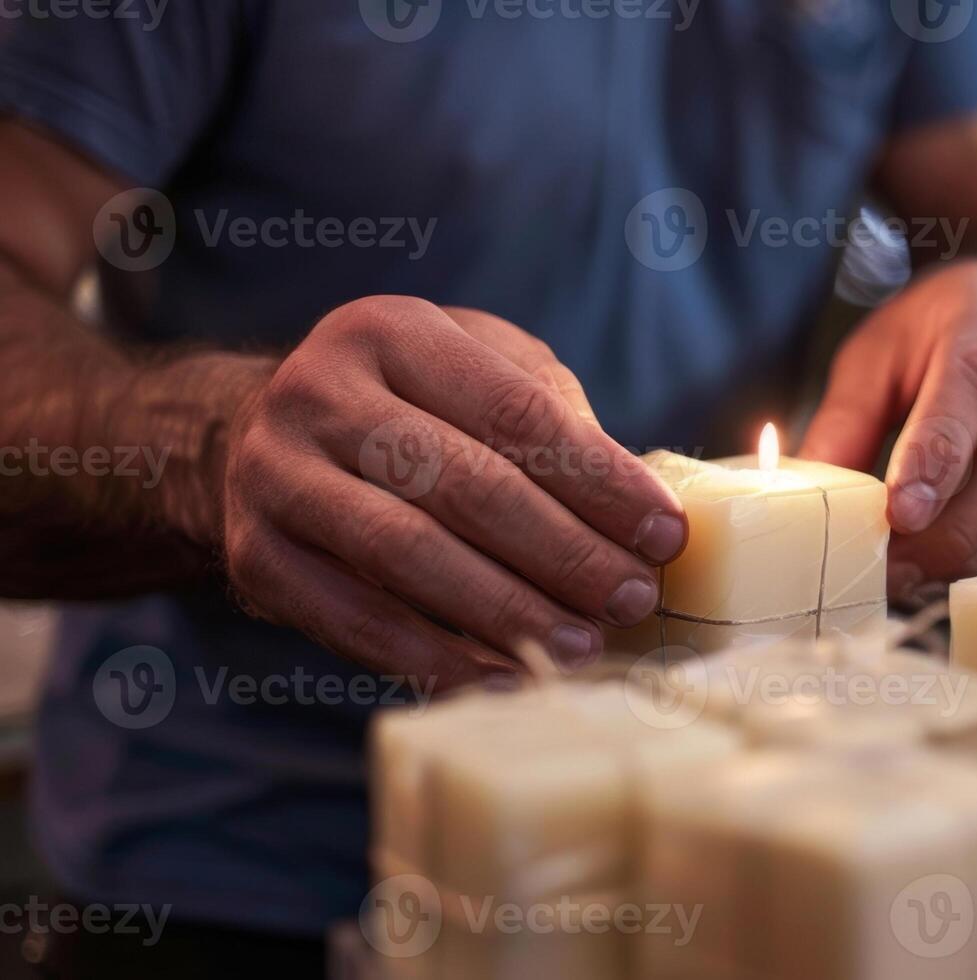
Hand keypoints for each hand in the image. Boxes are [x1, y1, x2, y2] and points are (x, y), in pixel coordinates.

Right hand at [220, 297, 684, 687]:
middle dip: (563, 550)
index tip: (665, 536)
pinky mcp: (253, 557)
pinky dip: (436, 657)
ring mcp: (274, 475)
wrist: (254, 440)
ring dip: (505, 609)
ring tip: (582, 645)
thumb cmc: (408, 408)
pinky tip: (505, 677)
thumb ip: (552, 417)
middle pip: (463, 483)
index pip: (514, 409)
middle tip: (632, 598)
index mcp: (391, 331)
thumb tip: (636, 512)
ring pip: (405, 552)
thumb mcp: (477, 370)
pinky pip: (355, 620)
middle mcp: (319, 392)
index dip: (599, 479)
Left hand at [800, 260, 976, 596]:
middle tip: (898, 566)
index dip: (941, 454)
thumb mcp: (872, 358)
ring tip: (919, 575)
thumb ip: (845, 422)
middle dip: (959, 524)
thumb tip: (813, 499)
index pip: (976, 381)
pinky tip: (959, 566)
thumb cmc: (926, 336)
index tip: (900, 513)